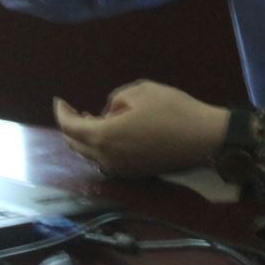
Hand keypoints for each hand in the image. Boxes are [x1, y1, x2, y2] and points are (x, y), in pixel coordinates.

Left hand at [53, 79, 228, 177]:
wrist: (204, 138)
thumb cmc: (172, 110)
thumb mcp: (140, 91)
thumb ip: (116, 99)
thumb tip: (109, 112)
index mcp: (105, 136)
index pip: (70, 127)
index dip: (61, 112)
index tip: (60, 100)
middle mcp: (108, 158)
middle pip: (76, 145)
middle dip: (70, 126)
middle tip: (72, 109)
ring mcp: (121, 169)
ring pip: (90, 155)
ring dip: (85, 138)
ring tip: (90, 117)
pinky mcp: (134, 173)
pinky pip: (106, 160)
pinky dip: (100, 146)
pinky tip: (109, 132)